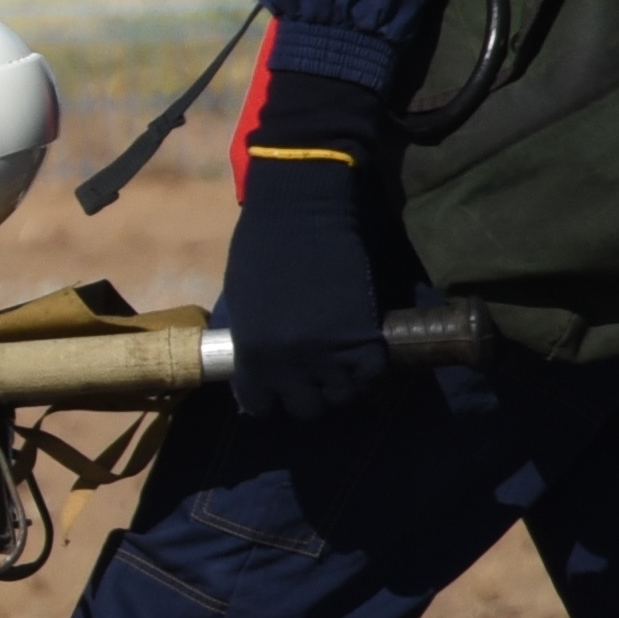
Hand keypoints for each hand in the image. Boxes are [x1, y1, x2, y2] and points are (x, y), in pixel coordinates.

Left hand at [220, 78, 392, 418]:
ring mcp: (325, 354)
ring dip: (346, 385)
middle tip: (324, 375)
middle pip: (306, 408)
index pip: (261, 403)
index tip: (287, 388)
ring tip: (348, 365)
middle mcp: (285, 363)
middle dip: (314, 394)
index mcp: (249, 352)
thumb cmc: (263, 245)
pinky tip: (370, 358)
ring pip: (342, 397)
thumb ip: (254, 338)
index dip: (275, 397)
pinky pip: (372, 376)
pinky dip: (373, 373)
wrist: (301, 209)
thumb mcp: (244, 301)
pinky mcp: (361, 339)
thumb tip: (263, 364)